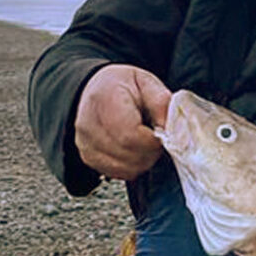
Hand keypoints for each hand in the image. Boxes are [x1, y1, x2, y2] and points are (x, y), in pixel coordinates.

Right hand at [74, 65, 170, 180]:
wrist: (94, 89)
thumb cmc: (121, 85)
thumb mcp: (145, 82)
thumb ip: (161, 103)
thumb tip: (170, 130)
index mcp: (104, 100)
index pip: (130, 135)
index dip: (152, 141)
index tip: (161, 134)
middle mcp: (89, 125)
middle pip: (128, 155)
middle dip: (151, 152)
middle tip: (156, 139)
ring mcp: (86, 143)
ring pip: (124, 168)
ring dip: (143, 161)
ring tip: (145, 142)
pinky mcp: (88, 157)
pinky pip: (117, 173)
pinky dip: (132, 166)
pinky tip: (133, 150)